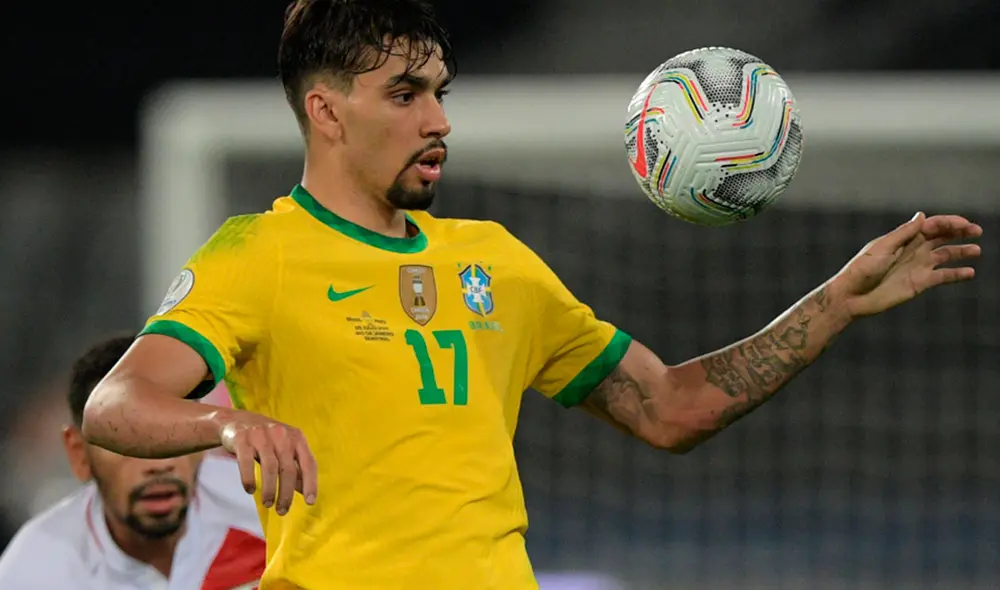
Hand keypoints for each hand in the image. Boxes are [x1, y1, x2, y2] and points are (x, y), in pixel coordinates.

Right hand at [219, 411, 317, 514]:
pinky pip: (247, 462)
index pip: (309, 463)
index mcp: (296, 438)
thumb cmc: (267, 439)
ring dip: (269, 490)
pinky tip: (250, 490)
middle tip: (282, 511)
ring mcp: (261, 435)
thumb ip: (295, 467)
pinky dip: (249, 479)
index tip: (309, 502)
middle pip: (288, 469)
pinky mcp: (242, 438)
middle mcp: (281, 434)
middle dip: (286, 493)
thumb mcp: (284, 449)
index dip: (311, 483)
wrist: (237, 420)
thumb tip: (304, 491)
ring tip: (268, 504)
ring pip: (270, 468)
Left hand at [830, 211, 981, 317]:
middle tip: (976, 230)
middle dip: (959, 232)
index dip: (948, 222)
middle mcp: (914, 250)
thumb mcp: (882, 248)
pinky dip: (957, 274)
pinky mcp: (920, 283)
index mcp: (904, 238)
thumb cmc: (862, 269)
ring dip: (961, 251)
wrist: (852, 296)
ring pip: (945, 255)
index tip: (963, 224)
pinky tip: (969, 272)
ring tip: (976, 251)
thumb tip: (922, 216)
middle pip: (942, 237)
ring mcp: (918, 266)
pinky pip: (943, 276)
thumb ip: (904, 233)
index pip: (931, 225)